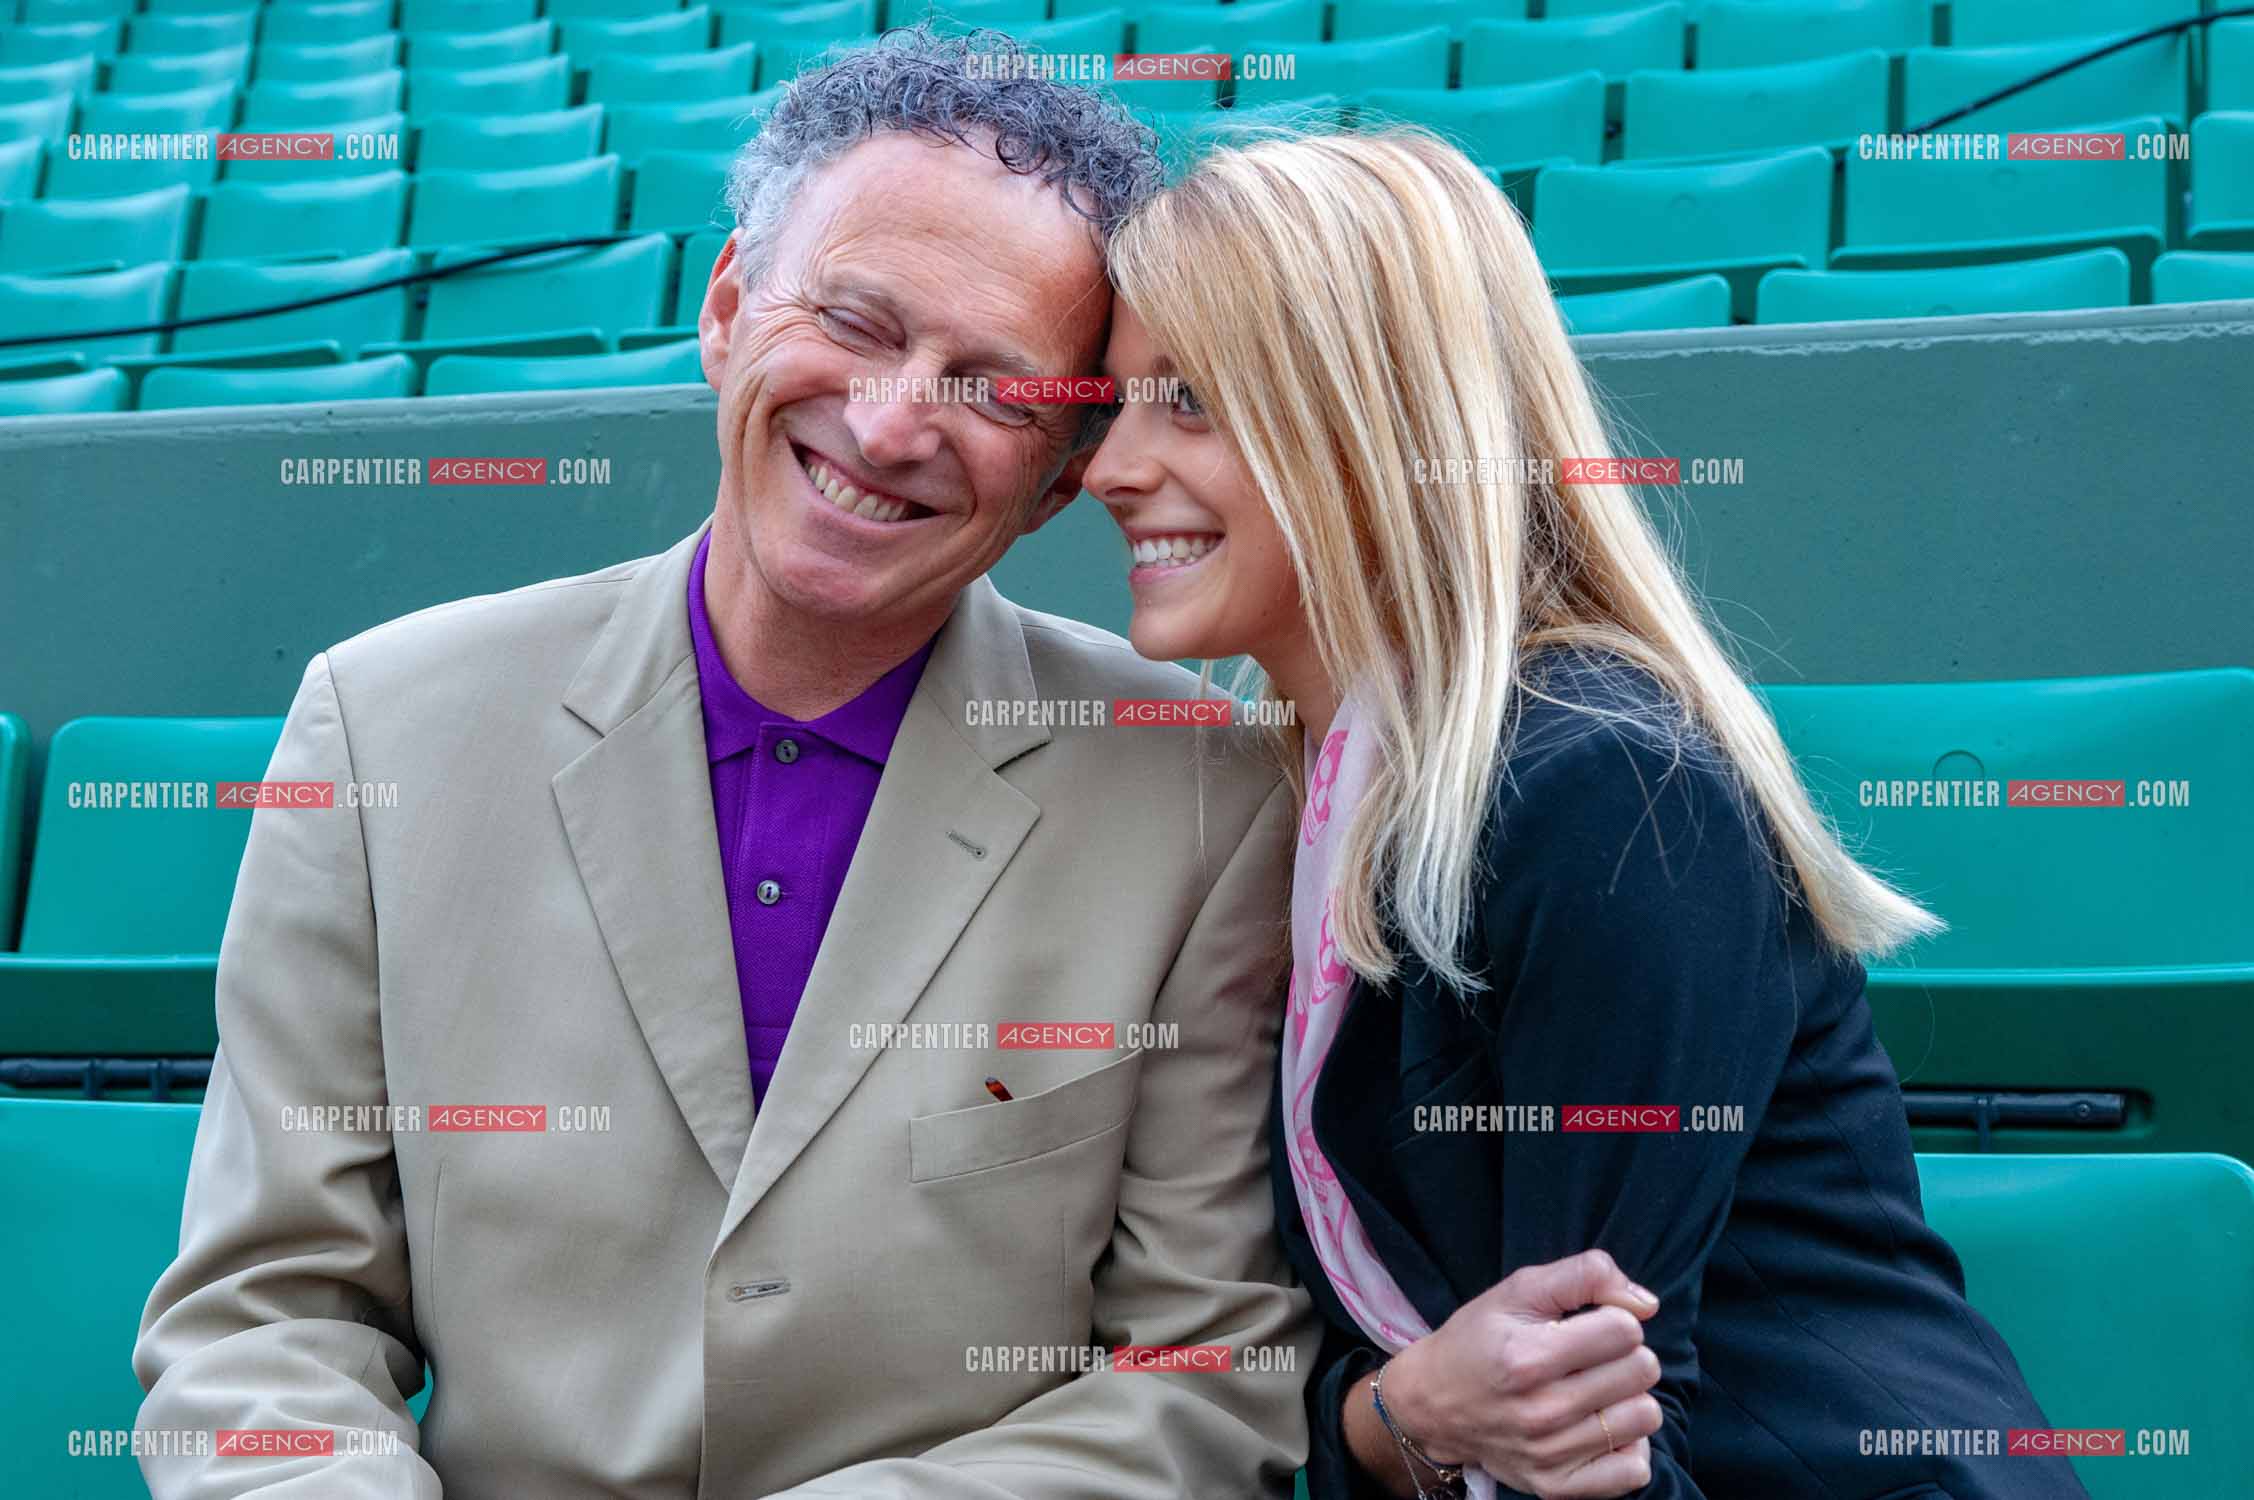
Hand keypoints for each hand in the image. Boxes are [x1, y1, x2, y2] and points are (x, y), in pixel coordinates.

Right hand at [1384, 1249, 1665, 1499]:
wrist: (1433, 1403)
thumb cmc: (1479, 1339)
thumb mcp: (1518, 1289)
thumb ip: (1584, 1275)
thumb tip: (1647, 1304)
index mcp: (1529, 1357)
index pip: (1626, 1330)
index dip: (1614, 1317)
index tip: (1588, 1323)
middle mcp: (1541, 1411)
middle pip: (1642, 1371)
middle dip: (1626, 1354)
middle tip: (1592, 1356)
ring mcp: (1550, 1455)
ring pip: (1645, 1417)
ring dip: (1629, 1397)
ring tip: (1596, 1389)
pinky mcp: (1556, 1486)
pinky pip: (1634, 1470)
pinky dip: (1627, 1446)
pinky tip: (1600, 1427)